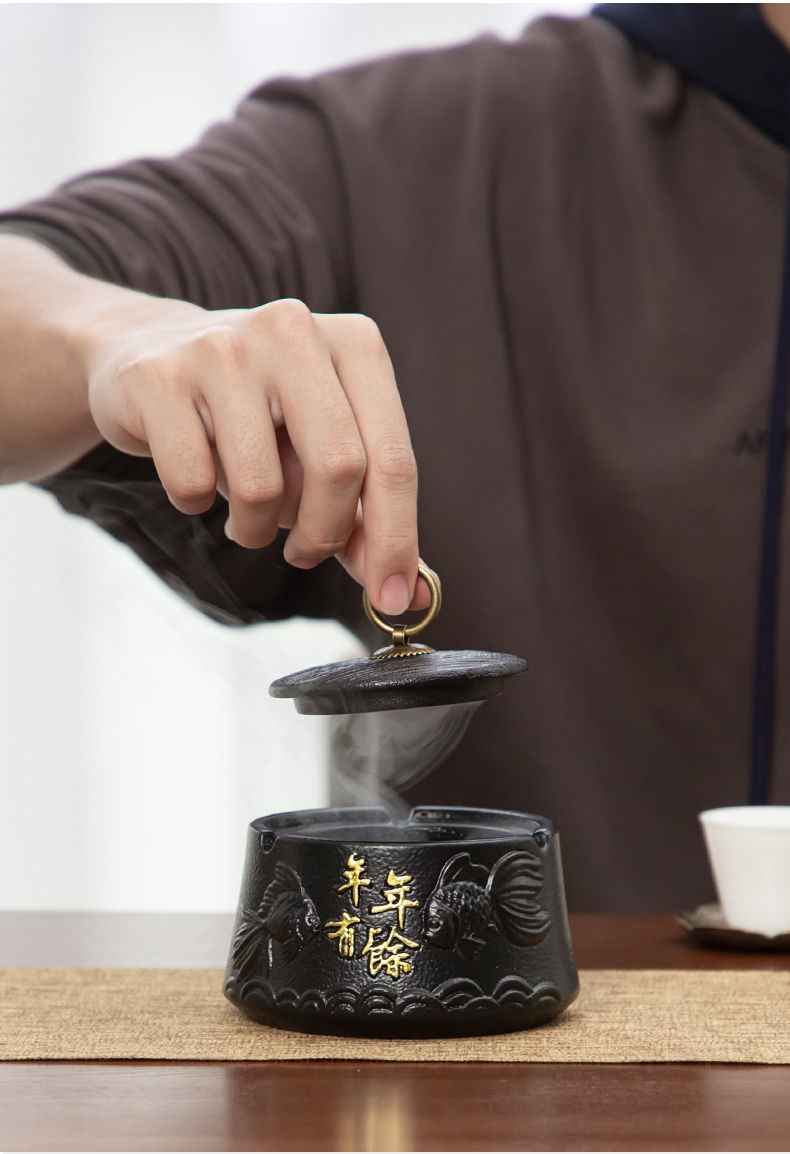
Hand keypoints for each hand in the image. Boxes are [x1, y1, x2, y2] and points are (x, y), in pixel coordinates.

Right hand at [84, 297, 429, 613]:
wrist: (148, 351)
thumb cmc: (253, 411)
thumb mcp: (320, 449)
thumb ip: (364, 514)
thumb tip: (403, 590)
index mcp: (354, 344)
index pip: (393, 458)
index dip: (396, 540)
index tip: (392, 600)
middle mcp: (294, 330)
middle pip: (340, 467)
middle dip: (325, 534)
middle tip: (305, 553)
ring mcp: (223, 347)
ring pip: (262, 486)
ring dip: (256, 528)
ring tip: (245, 510)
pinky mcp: (159, 377)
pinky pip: (193, 483)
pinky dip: (197, 504)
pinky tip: (196, 475)